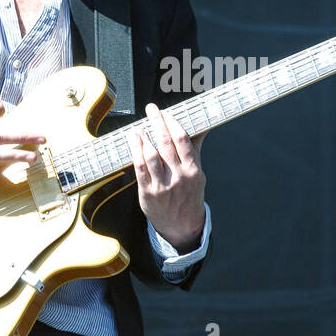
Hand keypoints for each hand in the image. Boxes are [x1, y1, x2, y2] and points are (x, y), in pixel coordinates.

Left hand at [131, 103, 206, 251]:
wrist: (182, 226)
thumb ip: (194, 150)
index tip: (166, 112)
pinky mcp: (148, 193)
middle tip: (151, 109)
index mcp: (193, 170)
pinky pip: (140, 169)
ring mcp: (163, 186)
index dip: (172, 123)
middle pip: (165, 143)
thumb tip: (201, 127)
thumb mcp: (198, 174)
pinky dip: (136, 152)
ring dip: (143, 137)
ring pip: (151, 155)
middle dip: (157, 122)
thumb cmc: (189, 196)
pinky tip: (134, 141)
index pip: (182, 140)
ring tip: (139, 126)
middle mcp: (178, 177)